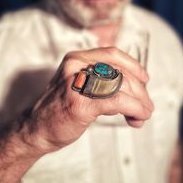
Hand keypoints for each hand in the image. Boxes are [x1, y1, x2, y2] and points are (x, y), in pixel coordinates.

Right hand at [26, 47, 153, 153]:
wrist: (35, 128)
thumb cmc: (60, 106)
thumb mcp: (78, 82)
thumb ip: (100, 78)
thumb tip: (135, 84)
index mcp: (76, 58)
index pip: (113, 54)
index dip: (133, 65)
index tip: (144, 78)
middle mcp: (76, 65)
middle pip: (121, 71)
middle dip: (140, 90)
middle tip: (146, 105)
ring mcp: (77, 83)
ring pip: (122, 85)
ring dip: (140, 101)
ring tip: (144, 114)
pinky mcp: (80, 103)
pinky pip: (118, 101)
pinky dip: (134, 109)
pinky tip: (137, 118)